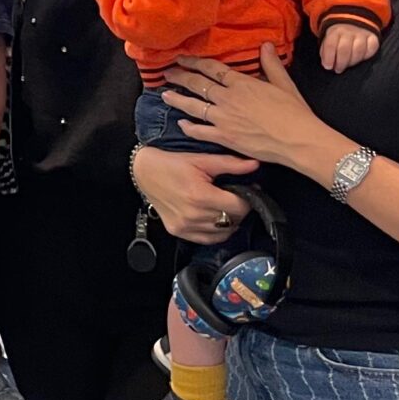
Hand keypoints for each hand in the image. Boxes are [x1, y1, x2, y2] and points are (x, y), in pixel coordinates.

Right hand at [132, 144, 262, 243]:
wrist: (143, 172)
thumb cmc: (172, 164)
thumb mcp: (201, 160)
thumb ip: (230, 164)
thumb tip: (255, 165)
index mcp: (200, 196)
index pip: (239, 207)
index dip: (248, 198)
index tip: (247, 190)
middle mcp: (193, 215)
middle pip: (233, 220)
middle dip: (240, 209)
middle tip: (236, 197)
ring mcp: (185, 226)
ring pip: (223, 232)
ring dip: (230, 221)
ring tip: (225, 207)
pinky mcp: (179, 231)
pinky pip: (208, 239)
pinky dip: (217, 231)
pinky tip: (215, 218)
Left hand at [160, 44, 332, 171]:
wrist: (299, 141)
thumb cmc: (295, 113)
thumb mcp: (285, 84)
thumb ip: (272, 64)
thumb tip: (265, 45)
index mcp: (242, 84)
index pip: (212, 69)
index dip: (194, 62)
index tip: (181, 58)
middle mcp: (228, 99)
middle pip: (197, 85)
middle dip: (180, 77)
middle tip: (167, 73)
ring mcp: (223, 119)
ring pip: (193, 106)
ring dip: (177, 99)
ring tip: (164, 94)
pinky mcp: (224, 138)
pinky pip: (199, 131)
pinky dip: (188, 127)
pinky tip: (181, 124)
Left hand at [318, 24, 379, 71]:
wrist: (353, 23)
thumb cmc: (338, 37)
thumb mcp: (328, 40)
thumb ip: (326, 52)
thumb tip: (327, 65)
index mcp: (335, 32)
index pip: (330, 45)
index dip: (329, 58)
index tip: (328, 67)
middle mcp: (349, 31)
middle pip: (344, 49)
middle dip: (341, 62)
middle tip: (338, 69)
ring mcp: (362, 34)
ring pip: (359, 50)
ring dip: (353, 61)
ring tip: (348, 65)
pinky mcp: (373, 37)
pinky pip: (372, 48)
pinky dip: (366, 56)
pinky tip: (360, 59)